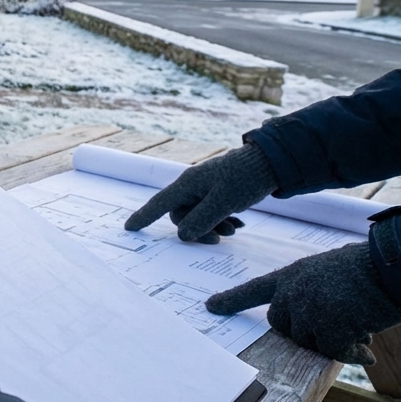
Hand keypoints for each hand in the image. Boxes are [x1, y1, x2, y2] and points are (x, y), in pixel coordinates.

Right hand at [124, 144, 277, 242]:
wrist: (270, 164)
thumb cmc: (245, 179)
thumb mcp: (224, 202)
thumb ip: (202, 220)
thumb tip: (182, 235)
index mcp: (188, 184)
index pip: (160, 203)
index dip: (144, 216)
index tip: (130, 227)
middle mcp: (192, 187)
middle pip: (181, 216)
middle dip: (199, 229)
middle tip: (222, 237)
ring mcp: (204, 190)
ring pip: (197, 217)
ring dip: (213, 227)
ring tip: (235, 229)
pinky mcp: (217, 194)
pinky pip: (210, 213)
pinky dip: (221, 221)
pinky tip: (238, 223)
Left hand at [207, 243, 400, 364]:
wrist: (390, 267)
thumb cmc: (365, 269)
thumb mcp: (326, 273)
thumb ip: (309, 293)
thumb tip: (314, 327)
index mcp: (290, 276)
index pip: (254, 290)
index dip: (232, 300)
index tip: (210, 307)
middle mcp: (292, 292)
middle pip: (282, 325)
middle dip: (304, 330)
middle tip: (336, 320)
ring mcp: (307, 310)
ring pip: (309, 341)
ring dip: (333, 339)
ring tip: (357, 321)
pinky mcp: (327, 328)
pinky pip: (333, 352)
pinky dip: (352, 352)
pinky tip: (366, 344)